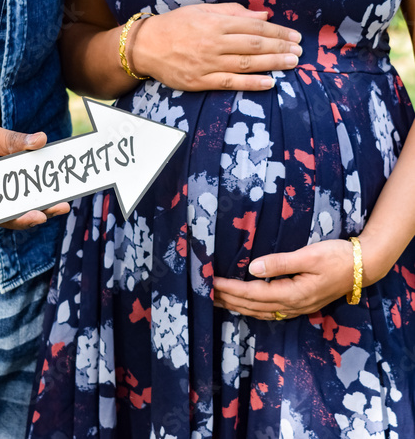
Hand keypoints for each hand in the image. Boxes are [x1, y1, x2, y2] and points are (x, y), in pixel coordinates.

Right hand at [0, 88, 69, 229]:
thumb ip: (12, 140)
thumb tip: (41, 140)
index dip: (20, 217)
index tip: (42, 216)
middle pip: (5, 213)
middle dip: (35, 210)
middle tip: (62, 207)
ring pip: (6, 204)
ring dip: (31, 202)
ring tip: (58, 202)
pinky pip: (3, 192)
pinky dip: (21, 190)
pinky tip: (42, 187)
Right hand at [132, 3, 302, 91]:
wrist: (146, 46)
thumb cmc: (175, 26)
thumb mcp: (203, 11)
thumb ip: (233, 12)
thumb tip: (263, 15)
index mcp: (216, 23)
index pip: (254, 27)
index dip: (277, 31)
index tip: (294, 36)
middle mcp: (214, 43)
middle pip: (254, 45)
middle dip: (280, 48)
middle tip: (299, 51)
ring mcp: (207, 64)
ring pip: (246, 64)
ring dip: (272, 64)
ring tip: (291, 64)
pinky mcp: (200, 81)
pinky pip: (230, 83)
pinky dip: (251, 84)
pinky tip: (269, 83)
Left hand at [213, 239, 364, 320]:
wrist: (363, 266)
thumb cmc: (337, 257)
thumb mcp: (310, 256)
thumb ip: (281, 263)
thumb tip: (253, 268)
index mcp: (293, 293)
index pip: (252, 293)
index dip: (229, 289)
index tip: (210, 282)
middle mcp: (291, 306)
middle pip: (251, 306)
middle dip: (226, 300)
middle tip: (203, 293)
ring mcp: (295, 308)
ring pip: (258, 312)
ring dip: (235, 306)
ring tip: (216, 300)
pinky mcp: (298, 305)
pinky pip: (268, 312)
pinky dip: (250, 309)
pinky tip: (242, 306)